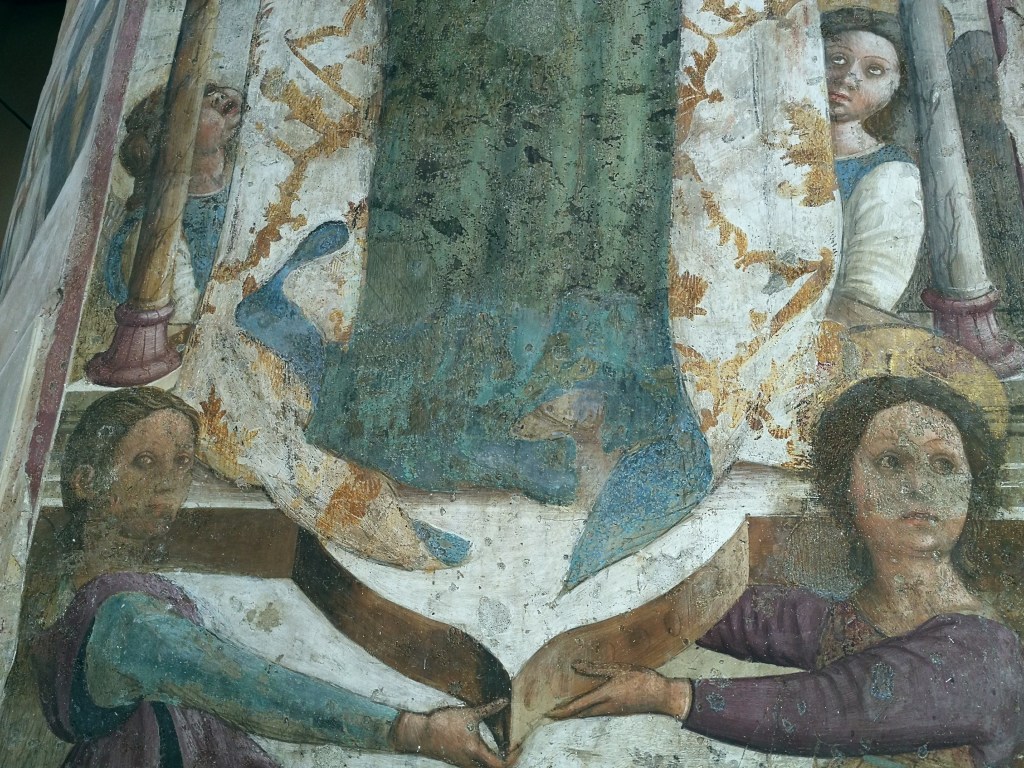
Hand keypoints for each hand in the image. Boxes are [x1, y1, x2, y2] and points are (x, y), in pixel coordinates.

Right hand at [392, 699, 509, 767]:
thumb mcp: (469, 714)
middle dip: (509, 760)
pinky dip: (488, 760)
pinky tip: (490, 748)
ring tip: (506, 748)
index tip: (520, 747)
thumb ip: (489, 709)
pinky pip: (478, 766)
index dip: (514, 759)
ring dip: (497, 761)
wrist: (422, 734)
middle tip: (516, 748)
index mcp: (476, 752)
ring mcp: (465, 764)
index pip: (502, 766)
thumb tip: (504, 701)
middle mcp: (472, 763)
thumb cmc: (444, 723)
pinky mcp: (460, 762)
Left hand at [547, 661, 691, 720]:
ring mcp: (613, 711)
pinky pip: (597, 713)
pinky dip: (586, 711)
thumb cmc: (642, 679)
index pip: (577, 706)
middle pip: (580, 713)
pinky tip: (586, 706)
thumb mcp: (618, 669)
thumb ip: (596, 668)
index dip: (561, 711)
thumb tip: (575, 666)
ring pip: (588, 714)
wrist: (662, 696)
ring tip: (564, 709)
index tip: (548, 714)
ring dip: (575, 712)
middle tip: (551, 713)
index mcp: (605, 695)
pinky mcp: (619, 711)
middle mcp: (607, 707)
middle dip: (565, 714)